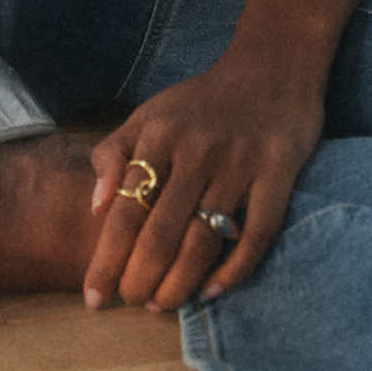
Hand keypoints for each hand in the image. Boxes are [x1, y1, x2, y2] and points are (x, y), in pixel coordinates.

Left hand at [84, 45, 324, 314]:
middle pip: (162, 231)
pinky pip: (258, 233)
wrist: (271, 65)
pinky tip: (212, 291)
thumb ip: (114, 153)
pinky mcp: (278, 171)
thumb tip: (95, 207)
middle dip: (141, 278)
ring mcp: (240, 162)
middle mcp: (197, 149)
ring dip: (180, 282)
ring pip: (205, 239)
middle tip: (131, 303)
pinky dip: (235, 269)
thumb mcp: (149, 114)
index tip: (93, 296)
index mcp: (160, 133)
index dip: (108, 258)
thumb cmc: (201, 102)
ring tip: (162, 305)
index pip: (127, 208)